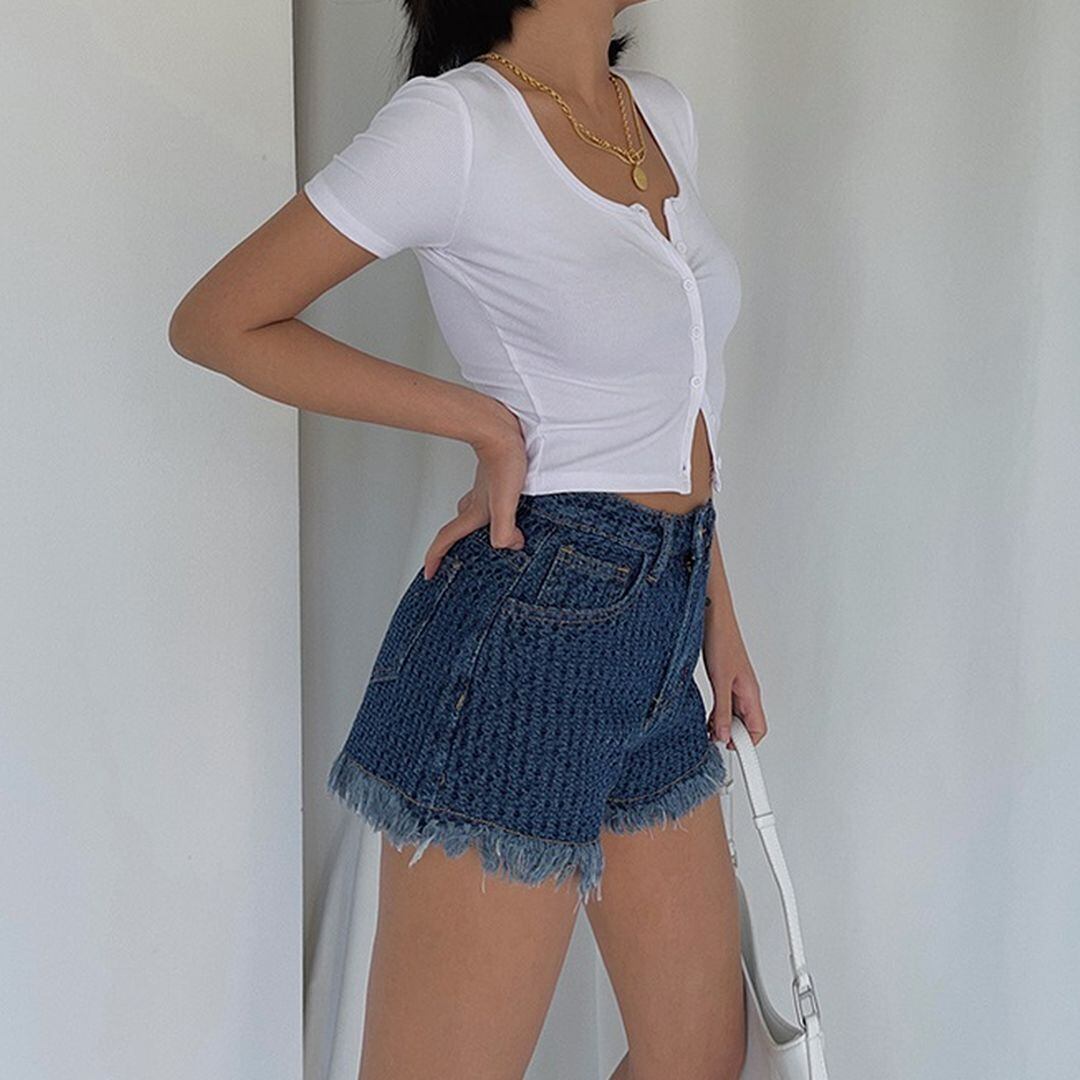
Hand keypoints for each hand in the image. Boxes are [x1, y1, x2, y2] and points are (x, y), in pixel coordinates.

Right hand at [422, 403, 528, 579]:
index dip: (435, 558)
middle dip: (452, 546)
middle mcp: (476, 502)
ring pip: (470, 513)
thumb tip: (507, 546)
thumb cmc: (504, 459)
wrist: (503, 428)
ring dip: (472, 527)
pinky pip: (487, 500)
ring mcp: (483, 489)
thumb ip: (504, 528)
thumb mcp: (506, 500)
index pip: (447, 539)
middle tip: (452, 559)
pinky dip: (491, 509)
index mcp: (474, 511)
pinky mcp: (495, 477)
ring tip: (483, 538)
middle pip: (456, 529)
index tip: (429, 574)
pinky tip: (505, 506)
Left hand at [702, 610, 766, 749]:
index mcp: (752, 692)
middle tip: (714, 739)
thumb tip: (724, 735)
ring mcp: (736, 685)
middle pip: (747, 725)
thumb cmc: (721, 639)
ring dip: (723, 725)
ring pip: (735, 715)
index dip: (747, 745)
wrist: (712, 616)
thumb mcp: (720, 680)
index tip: (733, 752)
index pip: (758, 729)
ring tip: (707, 729)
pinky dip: (717, 713)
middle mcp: (746, 691)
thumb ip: (723, 710)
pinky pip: (725, 704)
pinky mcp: (724, 679)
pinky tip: (705, 715)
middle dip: (733, 736)